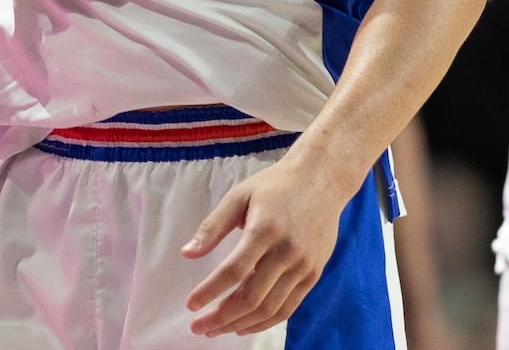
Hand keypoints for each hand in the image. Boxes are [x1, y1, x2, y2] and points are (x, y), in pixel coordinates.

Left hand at [181, 157, 344, 336]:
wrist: (321, 180)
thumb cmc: (276, 186)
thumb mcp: (239, 196)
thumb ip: (212, 227)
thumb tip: (187, 253)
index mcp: (265, 229)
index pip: (233, 271)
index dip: (209, 291)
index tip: (191, 305)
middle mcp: (287, 251)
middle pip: (251, 297)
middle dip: (221, 317)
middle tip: (199, 326)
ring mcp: (303, 266)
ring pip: (269, 309)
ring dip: (240, 324)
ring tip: (216, 329)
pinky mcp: (313, 274)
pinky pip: (287, 308)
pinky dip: (264, 322)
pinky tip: (244, 325)